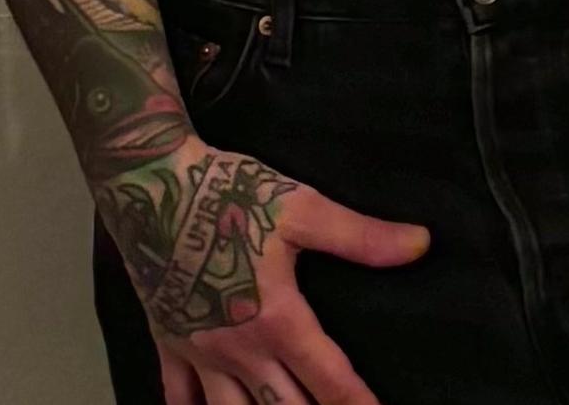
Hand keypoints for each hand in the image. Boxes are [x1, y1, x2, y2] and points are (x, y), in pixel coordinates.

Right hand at [107, 142, 431, 404]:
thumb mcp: (301, 209)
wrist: (150, 185)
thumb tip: (418, 245)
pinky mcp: (167, 340)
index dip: (357, 404)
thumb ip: (359, 237)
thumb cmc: (226, 193)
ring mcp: (198, 351)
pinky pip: (176, 395)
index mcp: (277, 319)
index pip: (330, 379)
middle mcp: (238, 348)